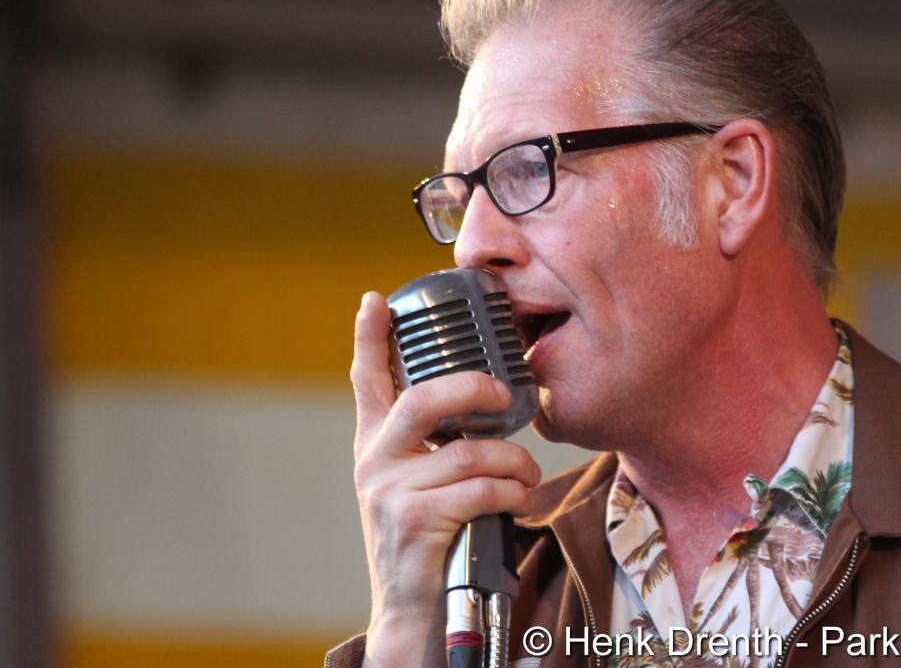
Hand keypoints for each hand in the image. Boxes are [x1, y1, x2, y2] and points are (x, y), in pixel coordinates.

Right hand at [350, 291, 541, 666]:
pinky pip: (481, 489)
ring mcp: (389, 490)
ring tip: (525, 475)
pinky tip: (517, 498)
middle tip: (505, 395)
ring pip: (468, 451)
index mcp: (375, 444)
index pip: (367, 380)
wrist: (413, 608)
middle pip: (423, 399)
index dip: (370, 338)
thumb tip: (479, 402)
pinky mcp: (413, 520)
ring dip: (512, 462)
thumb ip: (432, 444)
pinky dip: (512, 492)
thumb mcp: (417, 482)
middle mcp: (374, 460)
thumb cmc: (428, 537)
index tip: (374, 300)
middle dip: (474, 390)